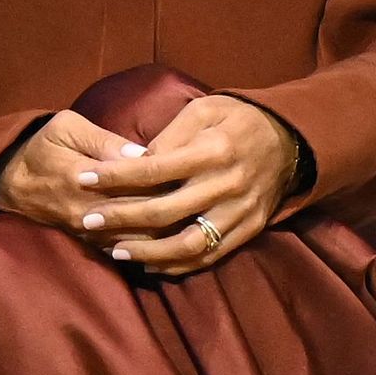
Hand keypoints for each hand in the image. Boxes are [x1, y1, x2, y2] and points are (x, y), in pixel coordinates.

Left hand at [62, 92, 300, 274]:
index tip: (83, 179)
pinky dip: (178, 264)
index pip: (153, 168)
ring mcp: (240, 211)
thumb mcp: (204, 110)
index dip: (115, 176)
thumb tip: (131, 162)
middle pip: (164, 210)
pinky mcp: (249, 229)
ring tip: (115, 251)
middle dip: (120, 218)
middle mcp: (226, 185)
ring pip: (188, 243)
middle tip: (86, 220)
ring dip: (148, 251)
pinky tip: (149, 263)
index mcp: (212, 151)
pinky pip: (210, 255)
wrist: (292, 140)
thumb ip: (168, 136)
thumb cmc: (237, 119)